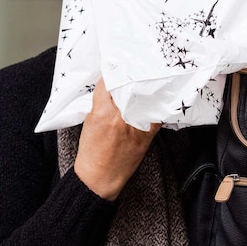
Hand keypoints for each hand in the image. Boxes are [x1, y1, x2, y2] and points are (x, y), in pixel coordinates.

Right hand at [74, 78, 160, 200]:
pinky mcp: (147, 135)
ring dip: (145, 87)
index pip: (108, 83)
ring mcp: (136, 125)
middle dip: (130, 76)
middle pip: (129, 86)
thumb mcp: (89, 121)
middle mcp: (120, 117)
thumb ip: (100, 103)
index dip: (112, 72)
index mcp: (101, 112)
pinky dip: (156, 105)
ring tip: (147, 78)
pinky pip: (155, 114)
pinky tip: (157, 99)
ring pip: (144, 97)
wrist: (100, 179)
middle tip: (134, 67)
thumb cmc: (91, 153)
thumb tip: (111, 88)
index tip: (116, 67)